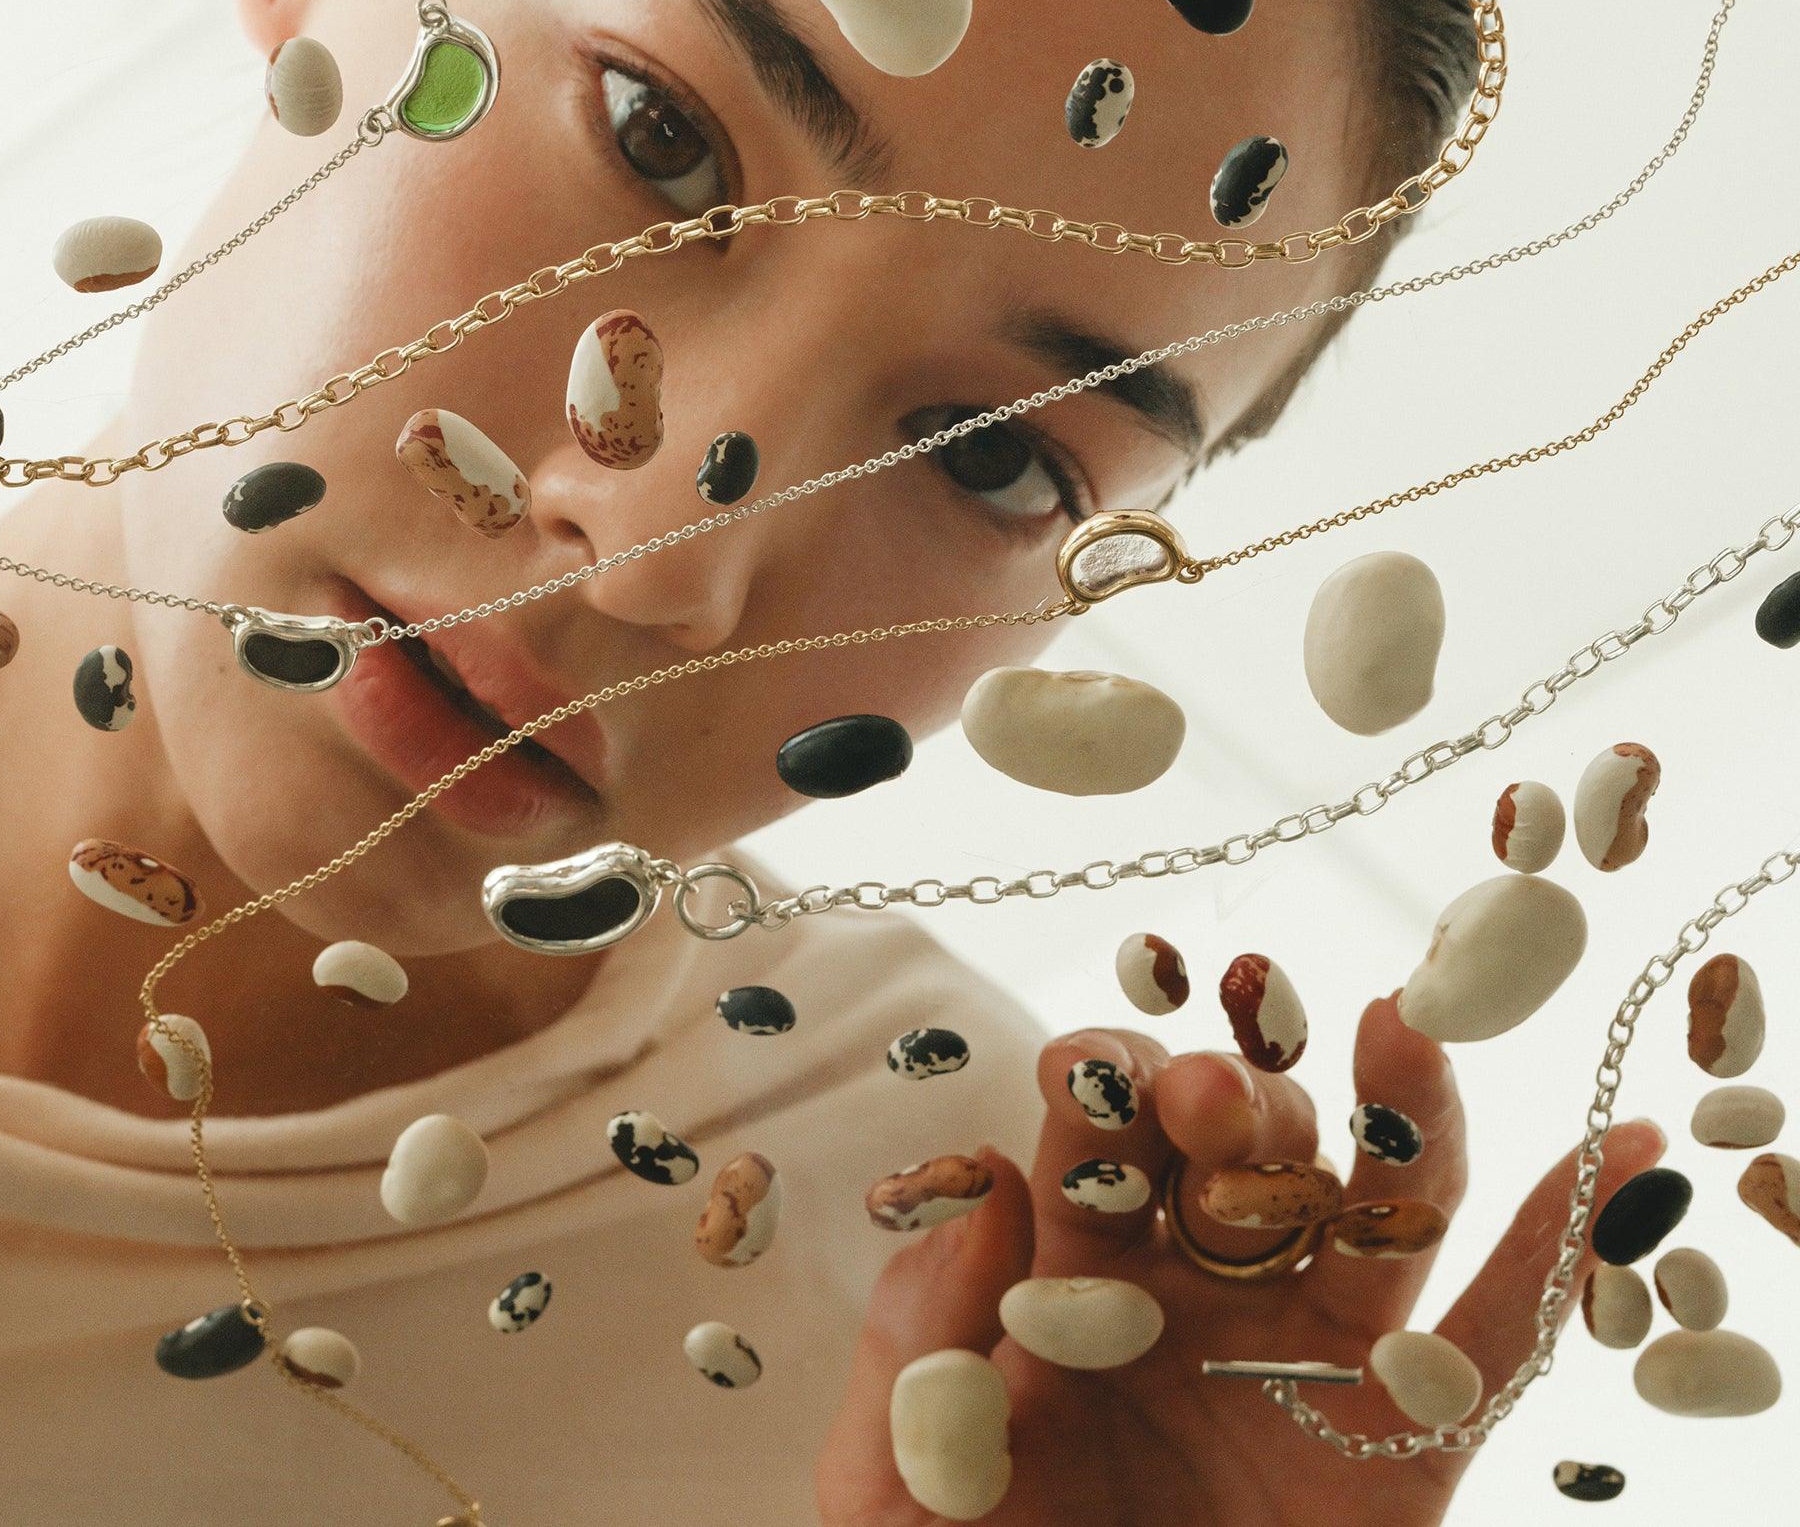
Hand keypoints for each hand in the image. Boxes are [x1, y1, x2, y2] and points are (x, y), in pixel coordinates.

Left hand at [817, 994, 1663, 1524]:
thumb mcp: (896, 1488)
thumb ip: (922, 1341)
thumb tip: (978, 1183)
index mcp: (1071, 1284)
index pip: (1089, 1152)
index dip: (1093, 1094)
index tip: (1087, 1072)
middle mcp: (1197, 1296)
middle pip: (1234, 1156)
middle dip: (1232, 1102)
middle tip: (1212, 1097)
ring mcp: (1308, 1360)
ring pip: (1370, 1210)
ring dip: (1398, 1115)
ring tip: (1402, 1029)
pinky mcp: (1405, 1449)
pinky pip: (1497, 1339)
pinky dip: (1561, 1240)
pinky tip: (1612, 1145)